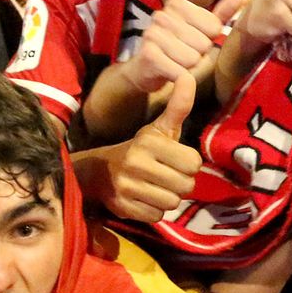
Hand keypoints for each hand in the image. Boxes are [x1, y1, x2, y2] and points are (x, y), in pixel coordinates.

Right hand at [98, 70, 200, 221]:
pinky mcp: (123, 208)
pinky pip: (157, 216)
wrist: (98, 172)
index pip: (194, 163)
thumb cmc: (140, 149)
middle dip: (180, 183)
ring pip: (172, 203)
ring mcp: (128, 187)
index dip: (188, 164)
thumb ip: (178, 106)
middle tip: (167, 176)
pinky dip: (154, 211)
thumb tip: (188, 76)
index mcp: (149, 142)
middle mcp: (137, 162)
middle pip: (186, 186)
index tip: (175, 160)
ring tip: (155, 187)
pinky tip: (144, 199)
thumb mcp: (158, 128)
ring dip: (168, 198)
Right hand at [127, 0, 244, 93]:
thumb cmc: (179, 47)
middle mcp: (162, 15)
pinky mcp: (148, 56)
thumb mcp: (202, 28)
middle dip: (199, 55)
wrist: (146, 69)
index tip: (194, 41)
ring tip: (177, 63)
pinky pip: (180, 72)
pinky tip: (170, 72)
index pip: (214, 27)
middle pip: (204, 44)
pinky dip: (180, 78)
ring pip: (193, 59)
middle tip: (184, 55)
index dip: (209, 40)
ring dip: (189, 68)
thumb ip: (223, 13)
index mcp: (177, 4)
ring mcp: (152, 34)